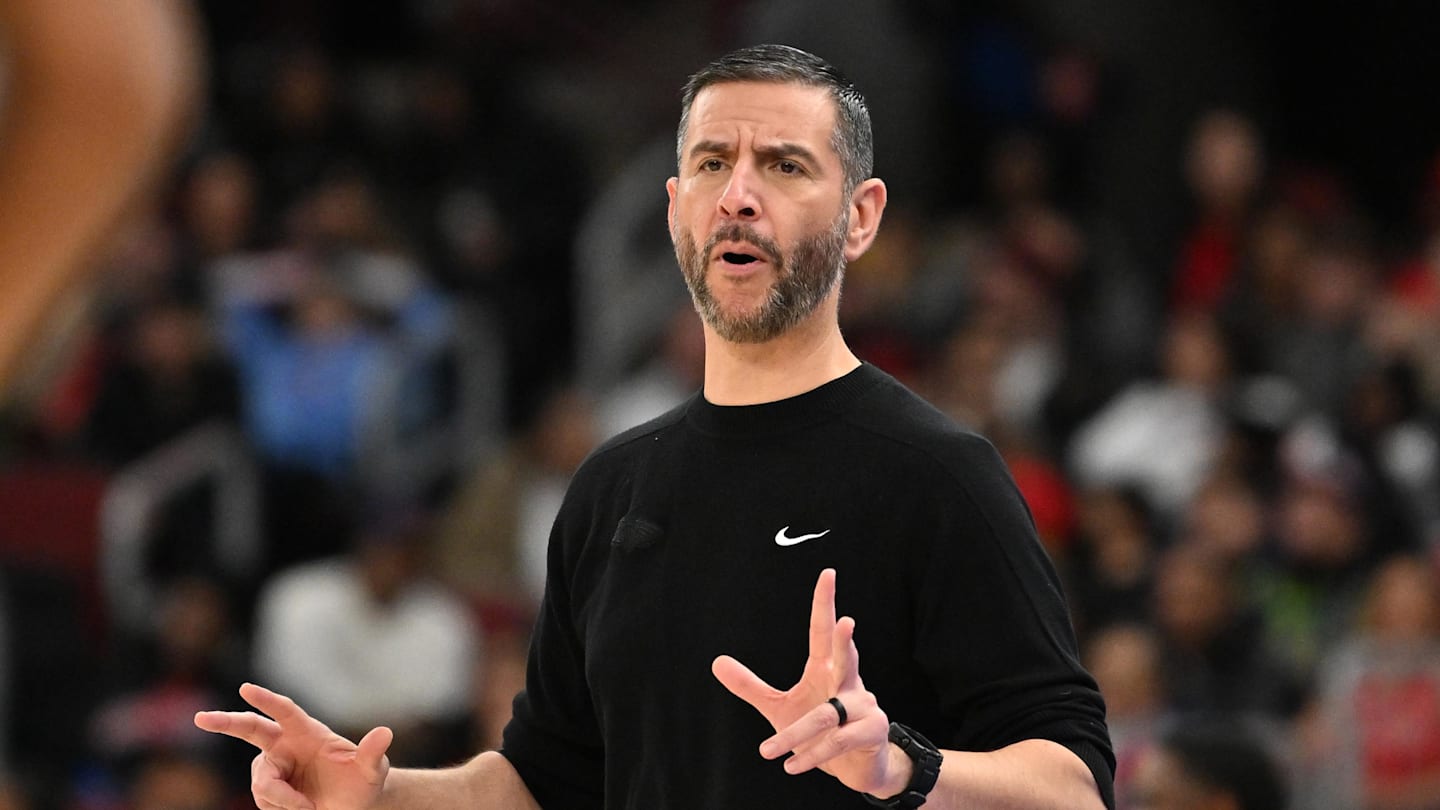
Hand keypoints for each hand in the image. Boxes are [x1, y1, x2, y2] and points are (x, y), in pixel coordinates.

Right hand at [194, 683, 392, 809]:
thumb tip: (385, 733)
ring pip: (262, 783)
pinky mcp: (267, 789)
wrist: (352, 807)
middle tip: (201, 718)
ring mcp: (273, 768)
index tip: (246, 689)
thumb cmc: (362, 783)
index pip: (283, 712)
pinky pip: (264, 802)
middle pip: (250, 730)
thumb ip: (374, 753)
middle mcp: (284, 746)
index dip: (266, 700)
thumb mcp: (373, 770)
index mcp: (307, 732)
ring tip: (309, 809)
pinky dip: (283, 809)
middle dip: (225, 722)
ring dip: (283, 799)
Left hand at [712, 568, 907, 796]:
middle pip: (846, 657)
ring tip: (769, 751)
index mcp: (825, 669)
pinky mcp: (872, 732)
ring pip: (827, 715)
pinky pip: (837, 741)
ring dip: (797, 734)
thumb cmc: (818, 730)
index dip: (824, 604)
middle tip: (846, 621)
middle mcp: (848, 683)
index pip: (823, 631)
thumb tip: (717, 662)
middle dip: (845, 642)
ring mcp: (864, 707)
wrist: (855, 768)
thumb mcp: (779, 708)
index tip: (827, 575)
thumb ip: (750, 686)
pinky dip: (812, 754)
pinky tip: (793, 765)